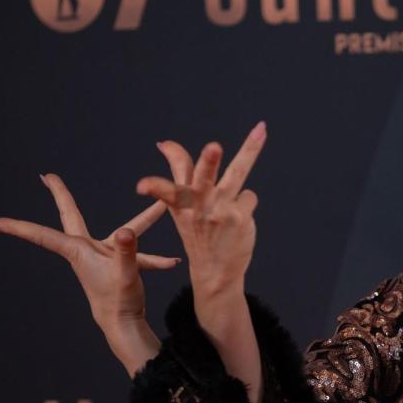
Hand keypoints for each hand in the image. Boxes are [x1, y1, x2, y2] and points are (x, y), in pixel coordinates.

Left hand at [0, 174, 176, 372]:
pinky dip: (156, 259)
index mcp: (79, 251)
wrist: (124, 325)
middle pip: (71, 216)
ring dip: (144, 220)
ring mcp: (104, 256)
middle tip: (47, 176)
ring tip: (161, 206)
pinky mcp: (120, 264)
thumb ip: (128, 251)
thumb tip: (129, 231)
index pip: (42, 235)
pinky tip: (173, 263)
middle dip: (61, 196)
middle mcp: (88, 249)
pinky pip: (139, 255)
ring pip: (123, 233)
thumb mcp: (126, 274)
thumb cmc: (118, 302)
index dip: (18, 228)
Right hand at [136, 122, 264, 299]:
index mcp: (180, 204)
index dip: (153, 185)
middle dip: (208, 162)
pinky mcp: (241, 216)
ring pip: (237, 174)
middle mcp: (200, 205)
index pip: (165, 189)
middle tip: (213, 147)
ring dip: (248, 152)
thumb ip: (178, 173)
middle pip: (203, 177)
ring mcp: (222, 210)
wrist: (216, 272)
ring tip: (260, 131)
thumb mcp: (181, 208)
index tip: (141, 187)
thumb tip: (163, 143)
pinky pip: (249, 196)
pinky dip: (245, 205)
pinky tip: (239, 221)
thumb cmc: (198, 233)